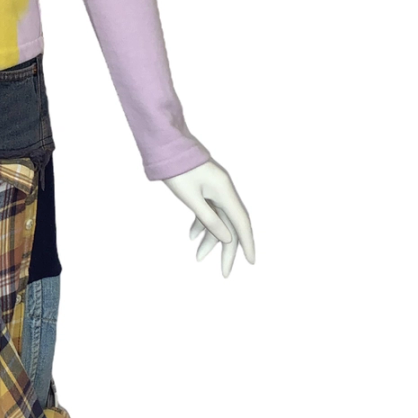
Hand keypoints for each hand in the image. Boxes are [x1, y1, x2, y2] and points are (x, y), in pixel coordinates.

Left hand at [161, 159, 253, 277]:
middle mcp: (224, 191)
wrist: (166, 143)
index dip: (248, 244)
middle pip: (231, 225)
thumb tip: (227, 239)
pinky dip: (201, 224)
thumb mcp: (190, 198)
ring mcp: (215, 189)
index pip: (241, 223)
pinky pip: (208, 210)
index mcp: (225, 191)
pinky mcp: (205, 188)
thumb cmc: (176, 169)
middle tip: (224, 274)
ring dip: (210, 239)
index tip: (251, 262)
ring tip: (198, 258)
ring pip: (218, 219)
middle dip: (227, 250)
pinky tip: (191, 237)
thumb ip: (208, 219)